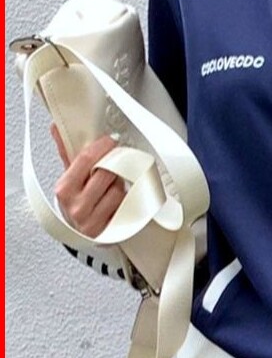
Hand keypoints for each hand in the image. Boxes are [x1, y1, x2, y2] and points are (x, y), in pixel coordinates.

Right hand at [51, 123, 126, 237]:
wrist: (81, 231)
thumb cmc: (77, 201)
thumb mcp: (70, 176)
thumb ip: (67, 151)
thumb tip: (57, 127)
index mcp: (65, 189)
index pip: (86, 159)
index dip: (102, 146)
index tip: (111, 139)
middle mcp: (78, 207)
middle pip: (107, 173)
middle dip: (113, 167)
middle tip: (114, 164)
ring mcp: (94, 221)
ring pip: (119, 190)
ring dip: (120, 185)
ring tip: (112, 187)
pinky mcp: (111, 231)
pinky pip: (128, 207)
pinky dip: (126, 201)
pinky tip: (119, 201)